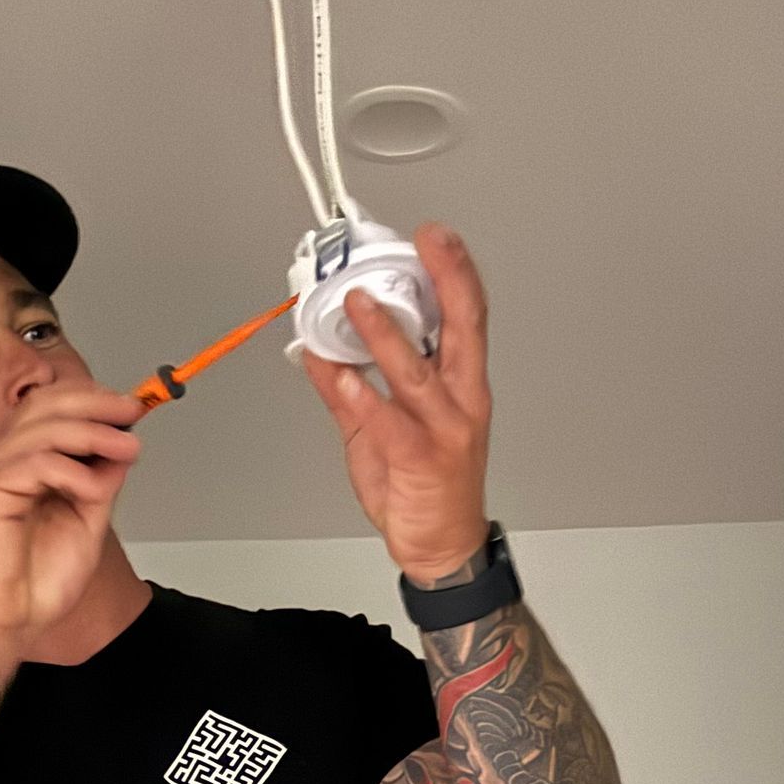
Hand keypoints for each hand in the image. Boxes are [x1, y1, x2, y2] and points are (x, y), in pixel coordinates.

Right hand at [0, 384, 143, 648]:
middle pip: (45, 404)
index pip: (53, 411)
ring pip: (44, 426)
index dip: (93, 402)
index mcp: (23, 466)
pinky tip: (92, 490)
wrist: (3, 622)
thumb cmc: (31, 585)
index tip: (131, 411)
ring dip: (94, 431)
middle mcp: (5, 463)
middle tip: (132, 410)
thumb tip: (120, 449)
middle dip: (95, 401)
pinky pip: (37, 463)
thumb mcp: (84, 524)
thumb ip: (98, 485)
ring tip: (127, 447)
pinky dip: (73, 472)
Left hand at [299, 222, 492, 581]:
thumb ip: (348, 388)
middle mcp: (460, 400)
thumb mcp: (379, 428)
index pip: (466, 318)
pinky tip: (345, 374)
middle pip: (463, 329)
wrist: (440, 544)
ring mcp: (445, 429)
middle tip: (428, 244)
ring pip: (417, 371)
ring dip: (386, 334)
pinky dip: (366, 396)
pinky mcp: (422, 459)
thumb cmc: (423, 486)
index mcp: (460, 385)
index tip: (436, 240)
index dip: (455, 275)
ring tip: (358, 304)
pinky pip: (391, 421)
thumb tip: (317, 350)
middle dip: (448, 281)